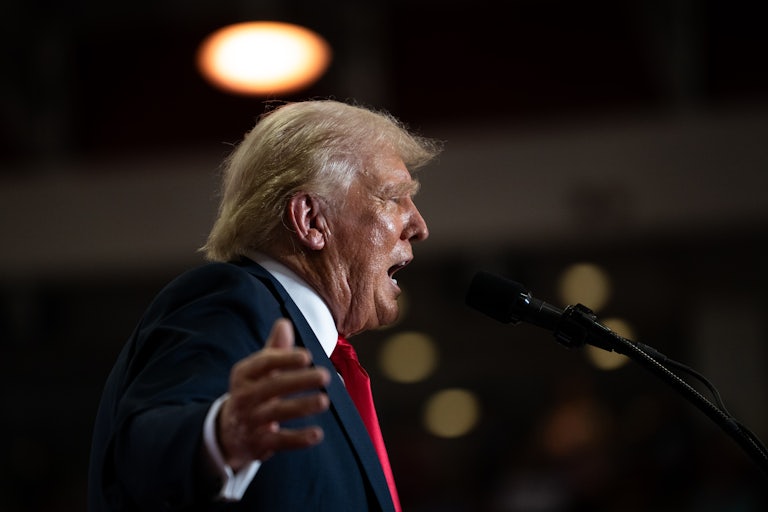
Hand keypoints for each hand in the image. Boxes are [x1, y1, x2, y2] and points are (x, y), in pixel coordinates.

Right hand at [217, 318, 330, 470]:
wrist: (229, 432)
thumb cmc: (253, 392)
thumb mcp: (258, 371)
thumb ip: (274, 349)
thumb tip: (284, 323)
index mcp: (244, 374)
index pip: (263, 363)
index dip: (284, 359)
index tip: (306, 356)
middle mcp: (243, 396)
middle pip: (272, 387)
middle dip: (299, 381)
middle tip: (325, 375)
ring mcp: (250, 421)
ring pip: (276, 413)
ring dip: (301, 407)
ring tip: (324, 401)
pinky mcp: (258, 444)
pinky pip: (279, 441)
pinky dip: (298, 439)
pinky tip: (317, 434)